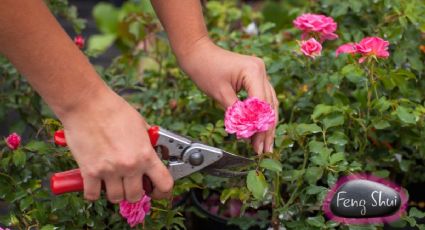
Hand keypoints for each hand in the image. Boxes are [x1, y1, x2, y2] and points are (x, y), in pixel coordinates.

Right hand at [59, 87, 172, 202]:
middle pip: (136, 196)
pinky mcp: (89, 172)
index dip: (162, 192)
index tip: (157, 191)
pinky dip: (93, 192)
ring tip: (112, 181)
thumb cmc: (113, 109)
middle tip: (130, 183)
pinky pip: (92, 195)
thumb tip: (153, 153)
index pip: (164, 184)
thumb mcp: (140, 124)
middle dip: (135, 191)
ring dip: (115, 192)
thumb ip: (147, 143)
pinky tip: (95, 183)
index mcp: (145, 154)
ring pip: (116, 198)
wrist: (86, 104)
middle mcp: (130, 166)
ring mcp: (109, 171)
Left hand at [177, 37, 278, 154]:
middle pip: (269, 106)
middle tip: (263, 150)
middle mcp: (261, 71)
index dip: (259, 126)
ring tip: (264, 145)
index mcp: (254, 72)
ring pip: (269, 103)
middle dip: (266, 130)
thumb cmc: (205, 69)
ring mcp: (260, 73)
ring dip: (266, 124)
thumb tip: (247, 132)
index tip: (255, 144)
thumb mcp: (220, 94)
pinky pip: (262, 98)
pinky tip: (260, 129)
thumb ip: (236, 113)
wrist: (197, 52)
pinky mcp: (255, 77)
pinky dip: (260, 114)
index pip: (261, 104)